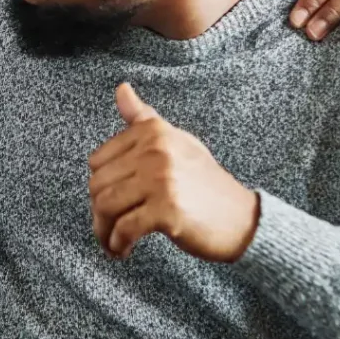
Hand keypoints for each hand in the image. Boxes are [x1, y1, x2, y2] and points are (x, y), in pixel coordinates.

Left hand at [88, 84, 259, 263]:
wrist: (242, 218)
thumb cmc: (205, 182)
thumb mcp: (176, 141)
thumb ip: (143, 119)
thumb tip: (120, 88)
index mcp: (153, 132)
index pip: (98, 160)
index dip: (99, 184)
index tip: (110, 200)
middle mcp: (156, 151)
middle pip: (98, 185)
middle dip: (98, 212)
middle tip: (108, 227)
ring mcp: (161, 180)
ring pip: (106, 206)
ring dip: (104, 231)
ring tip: (113, 241)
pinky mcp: (167, 210)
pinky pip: (124, 229)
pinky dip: (118, 244)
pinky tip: (123, 250)